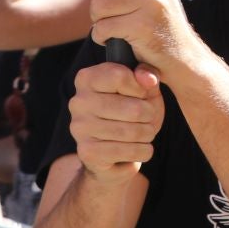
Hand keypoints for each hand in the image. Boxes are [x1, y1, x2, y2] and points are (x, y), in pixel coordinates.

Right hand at [68, 61, 164, 182]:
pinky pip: (130, 151)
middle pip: (134, 109)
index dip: (141, 89)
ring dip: (148, 134)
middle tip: (147, 118)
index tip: (141, 95)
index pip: (120, 77)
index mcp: (87, 79)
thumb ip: (148, 74)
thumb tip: (149, 79)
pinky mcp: (87, 152)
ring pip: (134, 132)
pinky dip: (144, 151)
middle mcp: (78, 102)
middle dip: (150, 116)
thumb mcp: (144, 87)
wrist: (117, 148)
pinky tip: (138, 147)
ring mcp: (80, 128)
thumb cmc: (132, 110)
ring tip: (144, 132)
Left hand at [82, 0, 198, 76]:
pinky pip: (102, 28)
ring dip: (99, 20)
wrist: (181, 55)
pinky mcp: (143, 25)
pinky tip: (118, 38)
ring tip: (117, 23)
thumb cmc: (153, 18)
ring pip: (98, 4)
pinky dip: (102, 37)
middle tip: (108, 3)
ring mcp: (151, 2)